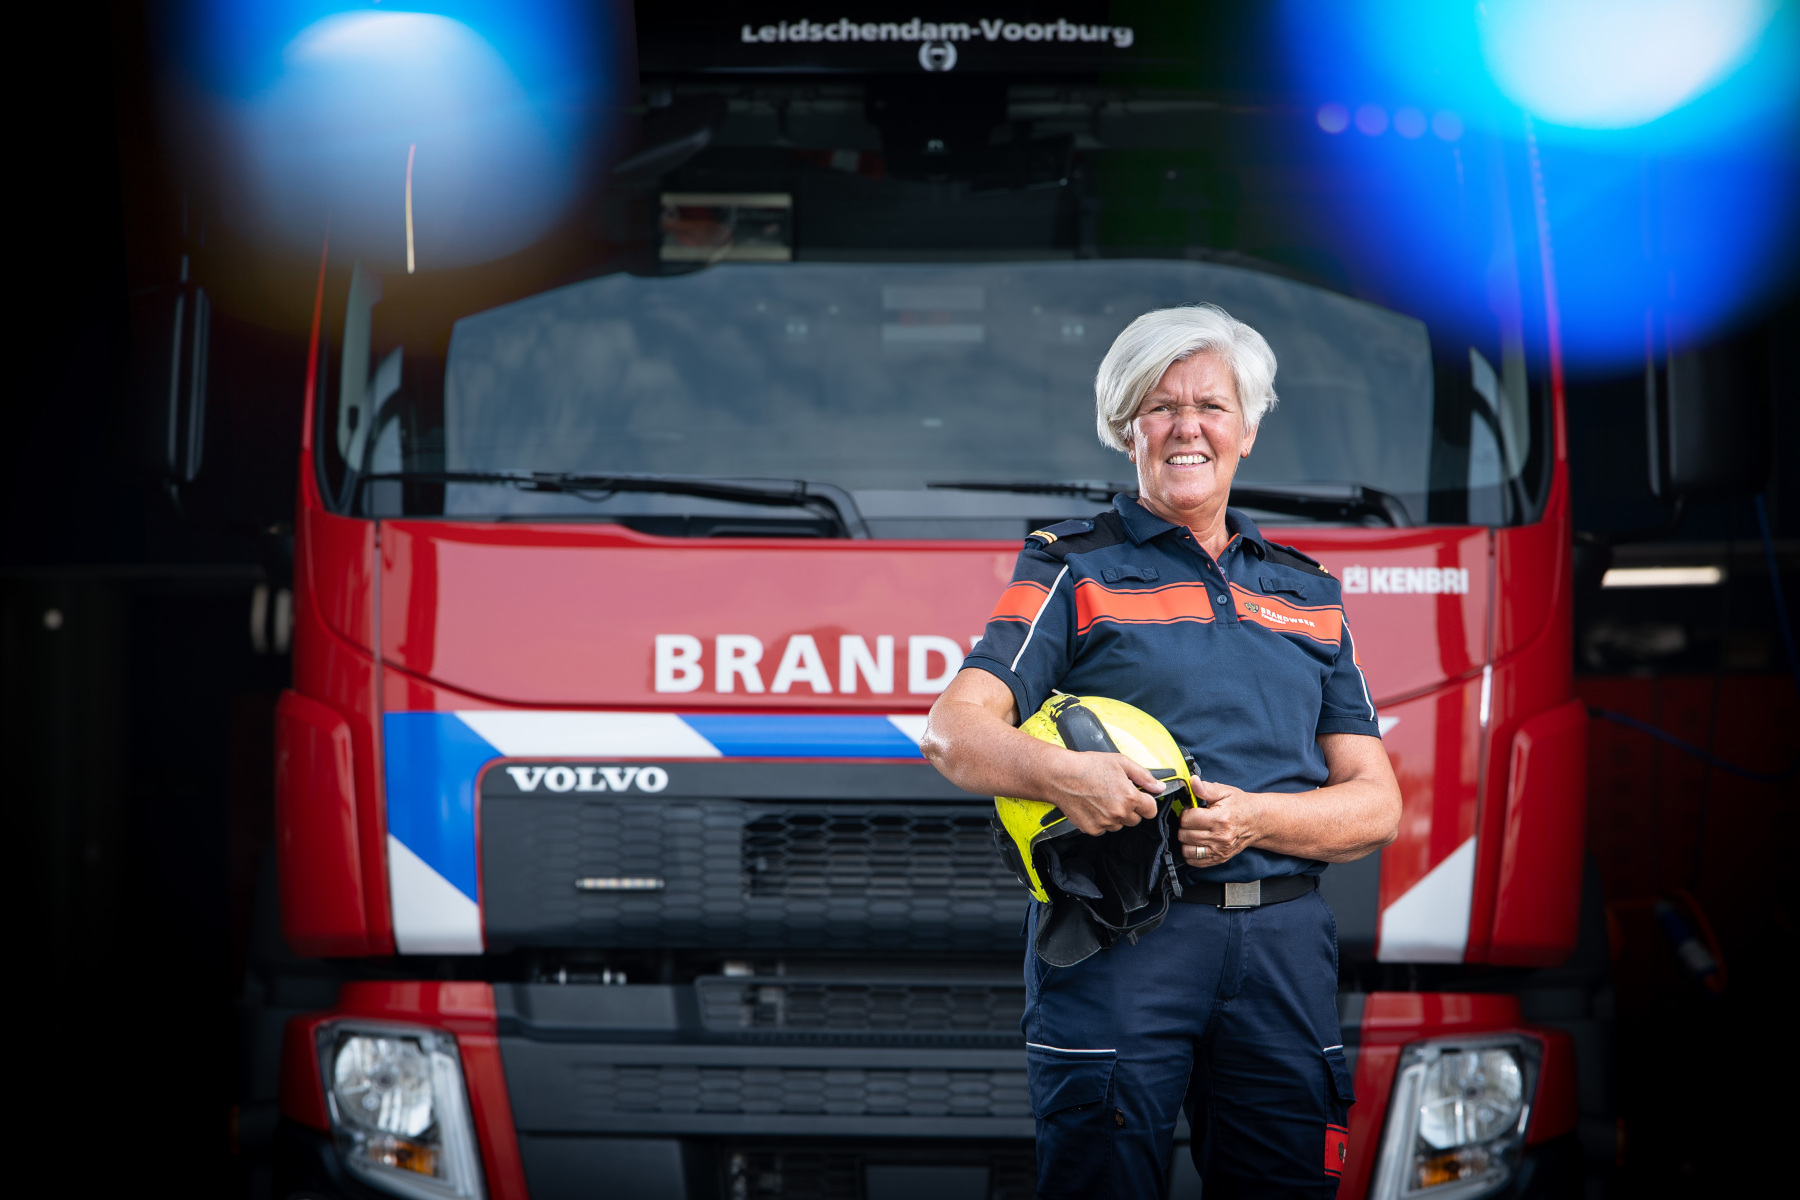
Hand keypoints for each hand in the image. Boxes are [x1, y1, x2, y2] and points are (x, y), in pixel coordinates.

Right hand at [1045, 751, 1162, 835]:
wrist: (1061, 776)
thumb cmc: (1088, 766)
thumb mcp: (1120, 762)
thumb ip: (1144, 776)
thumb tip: (1160, 787)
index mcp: (1129, 797)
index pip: (1151, 810)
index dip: (1146, 802)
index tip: (1139, 797)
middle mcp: (1119, 813)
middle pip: (1135, 819)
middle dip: (1130, 808)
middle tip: (1116, 794)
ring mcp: (1105, 823)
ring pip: (1119, 825)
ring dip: (1116, 816)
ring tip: (1102, 799)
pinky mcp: (1092, 829)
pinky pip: (1104, 829)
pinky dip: (1101, 820)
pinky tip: (1093, 806)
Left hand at [1176, 780, 1265, 867]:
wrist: (1257, 821)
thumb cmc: (1240, 805)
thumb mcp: (1225, 792)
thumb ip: (1206, 788)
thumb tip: (1192, 781)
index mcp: (1220, 818)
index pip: (1188, 819)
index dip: (1186, 812)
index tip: (1192, 809)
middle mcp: (1220, 837)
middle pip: (1185, 835)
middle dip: (1184, 826)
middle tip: (1193, 820)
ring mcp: (1220, 850)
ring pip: (1187, 850)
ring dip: (1186, 840)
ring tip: (1194, 831)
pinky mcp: (1219, 859)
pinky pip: (1195, 862)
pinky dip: (1191, 853)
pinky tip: (1196, 842)